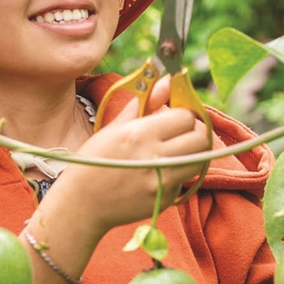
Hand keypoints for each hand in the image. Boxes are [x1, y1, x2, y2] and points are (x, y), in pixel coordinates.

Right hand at [44, 75, 210, 239]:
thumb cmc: (95, 160)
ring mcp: (162, 182)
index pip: (186, 116)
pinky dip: (178, 173)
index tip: (173, 117)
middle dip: (194, 131)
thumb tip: (168, 80)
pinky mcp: (165, 199)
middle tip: (180, 133)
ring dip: (192, 152)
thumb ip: (146, 103)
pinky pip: (185, 179)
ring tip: (174, 151)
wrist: (82, 203)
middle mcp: (154, 158)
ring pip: (200, 160)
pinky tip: (159, 172)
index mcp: (140, 134)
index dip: (182, 113)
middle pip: (201, 138)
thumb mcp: (115, 128)